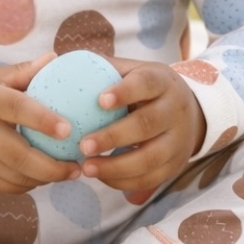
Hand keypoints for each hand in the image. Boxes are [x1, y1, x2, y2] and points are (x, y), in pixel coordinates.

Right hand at [0, 53, 82, 192]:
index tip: (68, 129)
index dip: (42, 120)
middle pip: (17, 154)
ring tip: (70, 173)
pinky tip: (44, 177)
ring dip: (45, 178)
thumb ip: (23, 72)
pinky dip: (28, 185)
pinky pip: (6, 186)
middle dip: (51, 166)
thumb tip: (54, 58)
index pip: (16, 109)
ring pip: (14, 175)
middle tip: (77, 166)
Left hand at [77, 58, 206, 197]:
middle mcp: (175, 110)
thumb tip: (56, 61)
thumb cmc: (145, 89)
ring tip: (87, 167)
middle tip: (82, 145)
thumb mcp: (133, 72)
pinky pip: (149, 179)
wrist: (188, 114)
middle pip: (147, 124)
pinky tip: (100, 176)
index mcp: (162, 81)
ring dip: (116, 166)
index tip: (100, 101)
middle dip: (113, 137)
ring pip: (150, 158)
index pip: (147, 83)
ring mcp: (178, 140)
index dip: (125, 92)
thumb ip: (102, 68)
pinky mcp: (175, 165)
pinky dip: (123, 181)